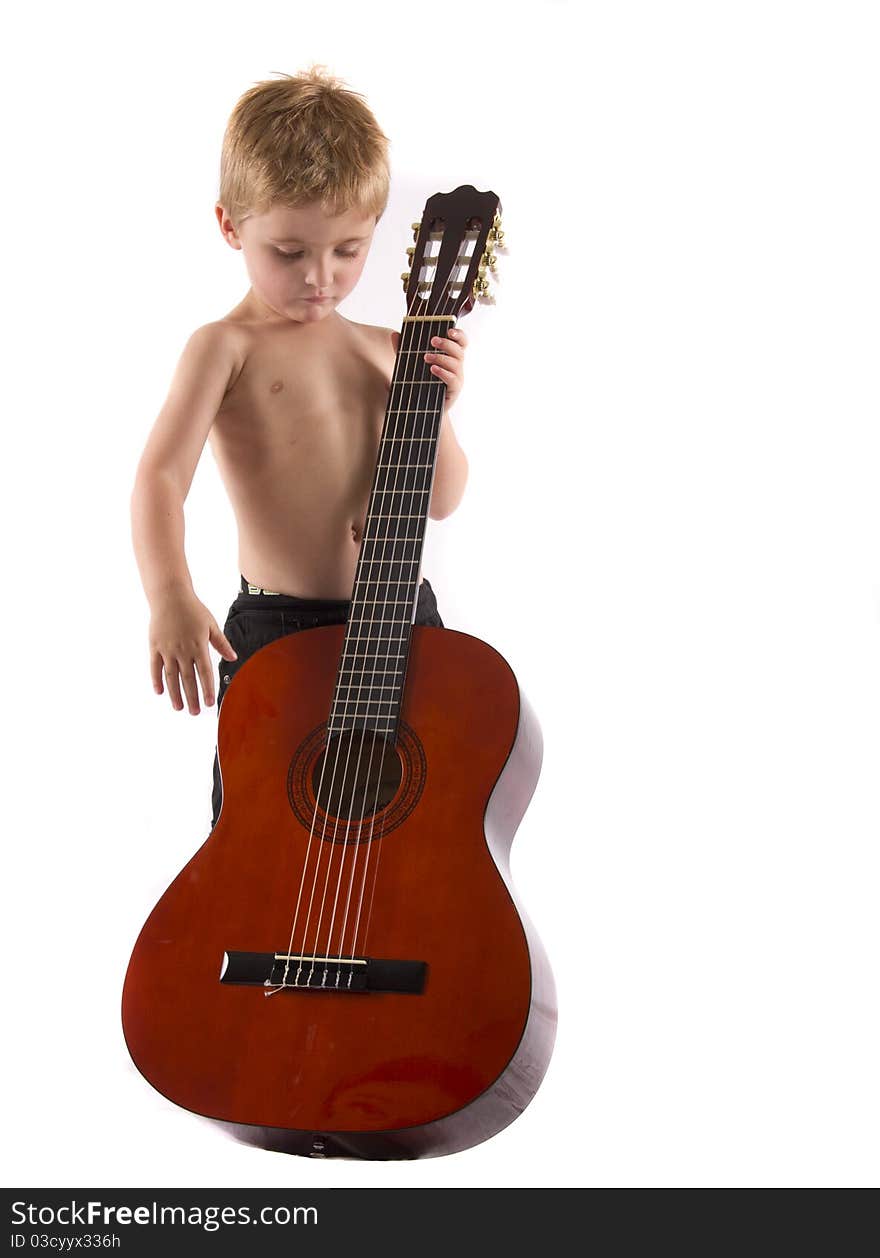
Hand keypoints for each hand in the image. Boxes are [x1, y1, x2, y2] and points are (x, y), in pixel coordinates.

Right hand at [148, 589, 236, 714]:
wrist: (170, 596)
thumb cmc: (193, 610)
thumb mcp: (211, 625)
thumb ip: (221, 643)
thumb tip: (233, 658)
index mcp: (199, 646)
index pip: (205, 673)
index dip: (208, 689)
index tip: (210, 703)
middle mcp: (183, 651)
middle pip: (188, 679)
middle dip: (192, 698)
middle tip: (195, 712)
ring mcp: (167, 650)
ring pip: (171, 677)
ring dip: (175, 694)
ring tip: (179, 708)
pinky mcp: (154, 647)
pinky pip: (155, 667)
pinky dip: (156, 680)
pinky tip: (160, 693)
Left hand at [391, 327, 467, 410]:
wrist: (421, 408)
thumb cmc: (420, 383)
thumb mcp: (411, 364)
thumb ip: (404, 350)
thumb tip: (394, 335)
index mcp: (450, 356)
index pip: (462, 342)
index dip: (459, 335)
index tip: (449, 330)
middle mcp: (457, 366)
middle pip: (459, 350)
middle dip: (447, 344)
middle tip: (433, 341)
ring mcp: (457, 379)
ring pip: (456, 364)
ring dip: (441, 357)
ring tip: (426, 357)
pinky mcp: (454, 391)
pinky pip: (453, 379)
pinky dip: (443, 372)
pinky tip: (432, 369)